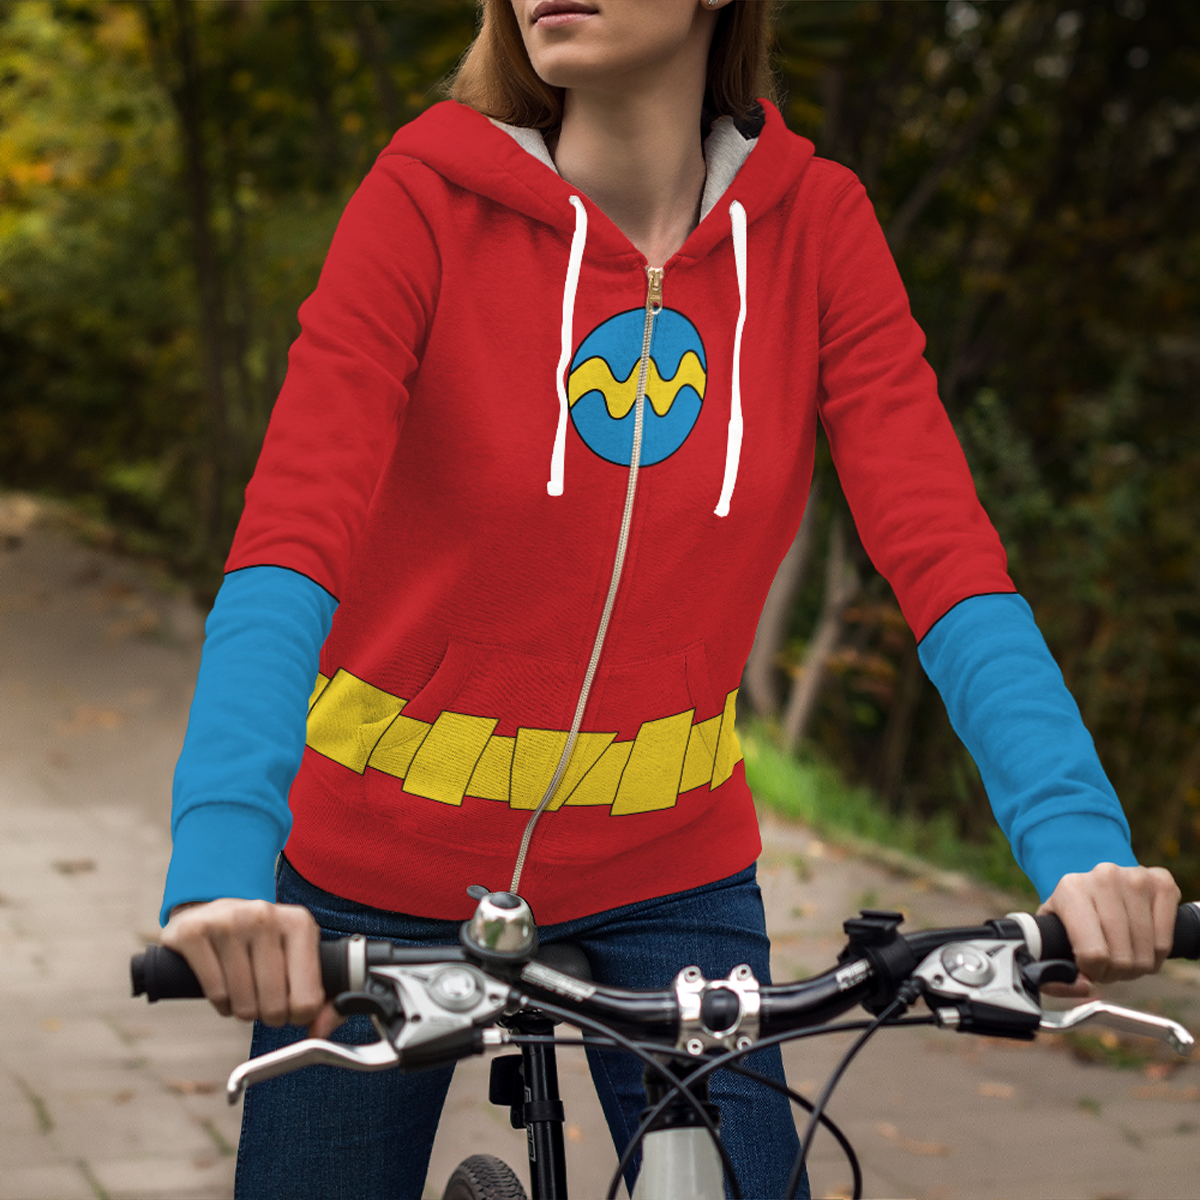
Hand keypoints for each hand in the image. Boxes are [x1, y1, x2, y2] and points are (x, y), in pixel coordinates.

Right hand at [161, 898, 341, 1035]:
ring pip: (244, 1003)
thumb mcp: (295, 956)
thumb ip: (318, 997)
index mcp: (298, 922)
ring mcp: (228, 921)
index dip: (299, 1015)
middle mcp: (265, 916)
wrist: (208, 914)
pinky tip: (224, 989)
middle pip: (275, 1005)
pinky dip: (221, 1003)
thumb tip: (320, 1031)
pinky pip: (216, 994)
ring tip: (243, 991)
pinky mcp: (195, 932)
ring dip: (243, 1009)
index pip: (309, 997)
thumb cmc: (257, 942)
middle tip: (264, 1002)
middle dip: (269, 1015)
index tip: (292, 1010)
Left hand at [1038, 862, 1180, 994]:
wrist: (1094, 884)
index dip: (1093, 972)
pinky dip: (1156, 954)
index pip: (1093, 953)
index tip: (1089, 967)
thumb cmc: (1071, 915)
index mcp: (1071, 889)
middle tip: (1107, 963)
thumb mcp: (1050, 936)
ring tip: (1122, 954)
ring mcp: (1135, 878)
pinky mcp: (1162, 882)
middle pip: (1122, 957)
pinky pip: (1166, 942)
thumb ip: (1054, 971)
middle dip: (1115, 972)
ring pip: (1146, 953)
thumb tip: (1084, 987)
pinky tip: (1142, 944)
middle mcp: (1104, 878)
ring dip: (1136, 966)